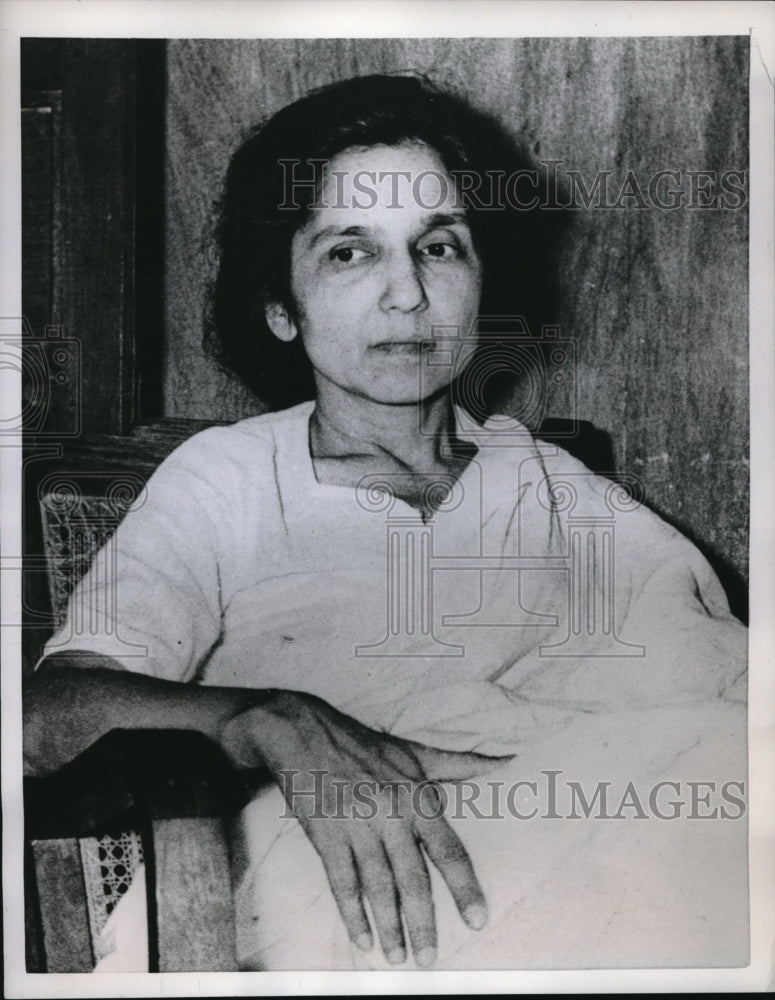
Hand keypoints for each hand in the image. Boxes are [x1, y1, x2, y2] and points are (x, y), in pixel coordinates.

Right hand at [219, 690, 490, 966]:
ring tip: (397, 957)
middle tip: (430, 959)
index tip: (478, 921)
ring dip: (388, 926)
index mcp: (417, 798)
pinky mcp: (326, 836)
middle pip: (412, 878)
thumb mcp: (415, 753)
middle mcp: (390, 815)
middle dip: (422, 922)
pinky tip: (361, 938)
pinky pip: (341, 882)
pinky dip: (351, 913)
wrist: (306, 734)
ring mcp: (356, 827)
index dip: (464, 888)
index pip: (448, 850)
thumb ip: (460, 764)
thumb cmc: (365, 746)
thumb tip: (507, 761)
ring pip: (377, 886)